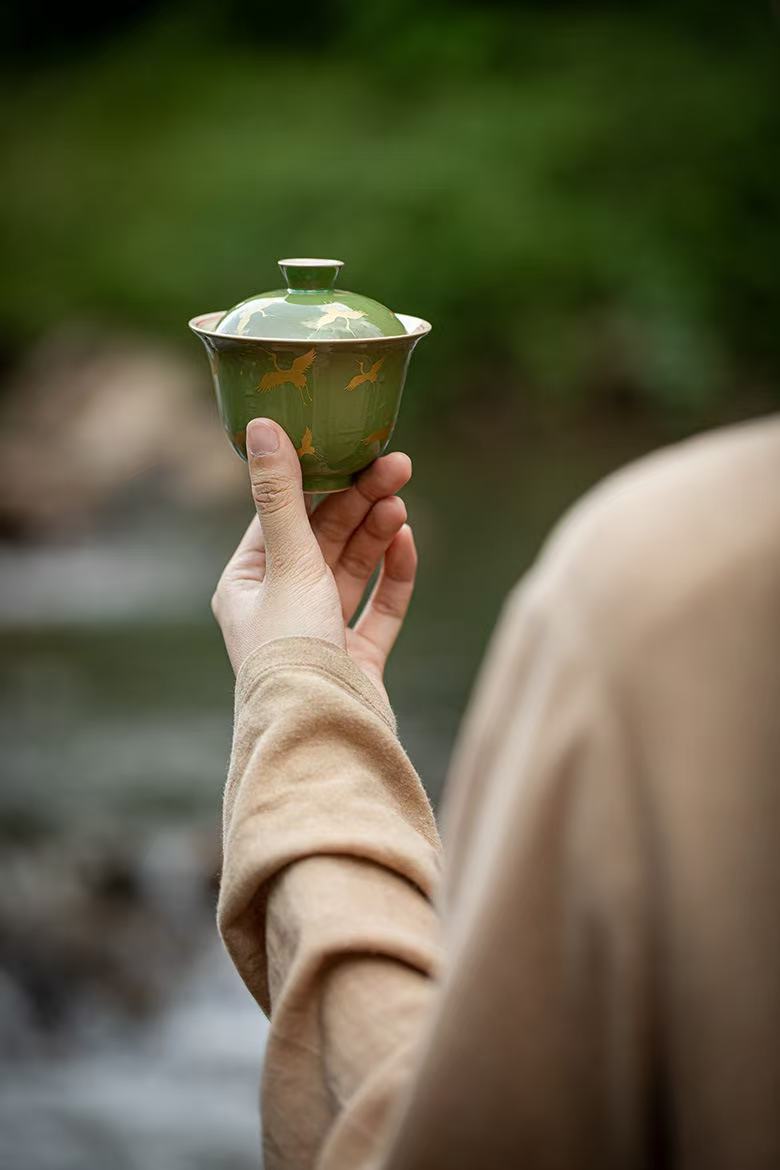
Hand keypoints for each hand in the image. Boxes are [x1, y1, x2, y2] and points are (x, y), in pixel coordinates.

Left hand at [211, 417, 416, 699]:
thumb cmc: (290, 649)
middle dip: (360, 502)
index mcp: (248, 586)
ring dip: (377, 533)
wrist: (323, 736)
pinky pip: (378, 606)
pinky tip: (405, 541)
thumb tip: (261, 422)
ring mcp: (321, 634)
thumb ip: (282, 494)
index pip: (283, 518)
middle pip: (325, 540)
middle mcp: (281, 608)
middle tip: (398, 466)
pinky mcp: (357, 658)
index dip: (319, 481)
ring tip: (400, 503)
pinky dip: (392, 574)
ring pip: (354, 569)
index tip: (353, 450)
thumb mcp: (286, 562)